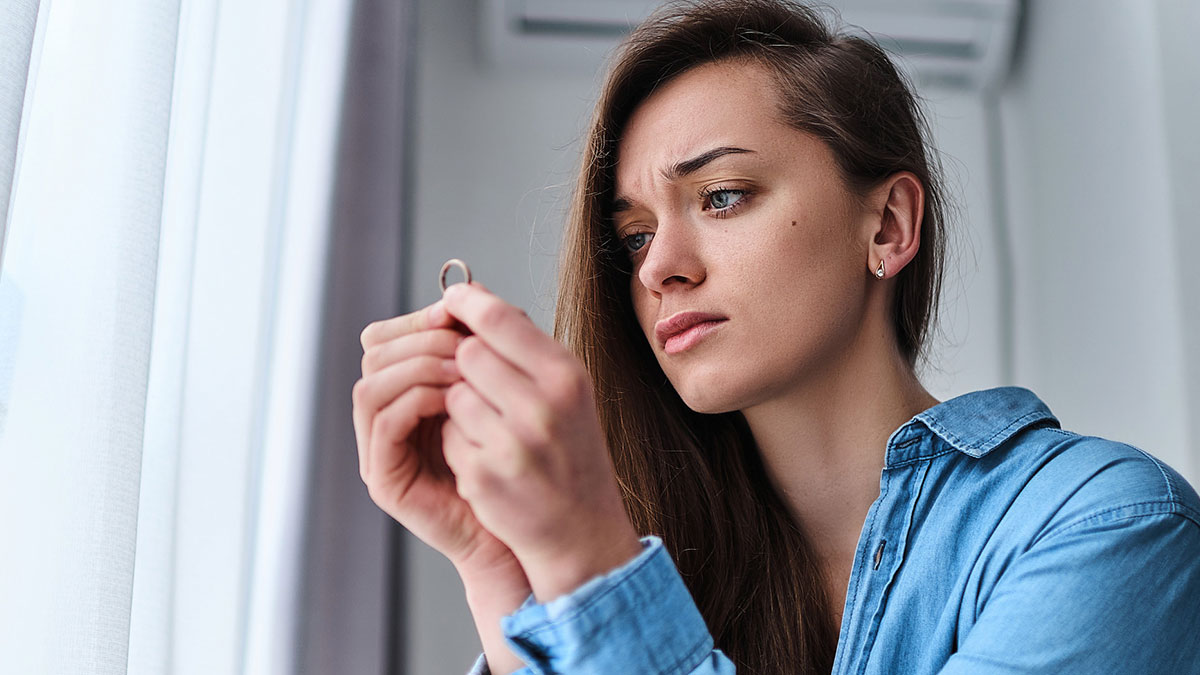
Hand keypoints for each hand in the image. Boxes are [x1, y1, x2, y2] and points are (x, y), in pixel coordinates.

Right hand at [354, 301, 512, 570]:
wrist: (528, 528)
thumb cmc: (520, 459)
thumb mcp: (504, 388)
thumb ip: (484, 344)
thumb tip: (471, 289)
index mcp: (409, 389)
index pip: (389, 335)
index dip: (419, 317)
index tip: (459, 312)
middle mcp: (387, 415)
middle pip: (374, 352)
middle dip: (420, 337)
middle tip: (464, 343)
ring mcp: (380, 448)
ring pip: (371, 383)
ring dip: (418, 366)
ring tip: (463, 369)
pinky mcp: (384, 477)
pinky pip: (381, 421)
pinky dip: (414, 398)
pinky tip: (452, 398)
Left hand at [439, 283, 642, 601]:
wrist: (582, 530)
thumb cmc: (570, 450)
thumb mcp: (566, 390)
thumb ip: (523, 344)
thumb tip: (471, 294)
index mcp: (566, 377)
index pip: (498, 318)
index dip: (466, 304)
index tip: (451, 302)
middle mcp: (542, 407)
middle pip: (467, 354)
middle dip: (465, 365)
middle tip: (485, 386)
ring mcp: (512, 445)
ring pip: (453, 397)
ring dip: (461, 409)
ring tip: (493, 429)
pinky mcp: (483, 477)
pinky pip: (449, 437)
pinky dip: (460, 445)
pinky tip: (489, 460)